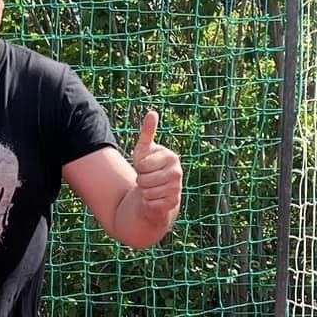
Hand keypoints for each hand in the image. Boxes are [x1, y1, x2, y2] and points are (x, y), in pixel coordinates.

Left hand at [129, 110, 182, 230]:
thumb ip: (147, 132)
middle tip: (148, 179)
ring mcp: (177, 189)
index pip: (142, 164)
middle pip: (143, 179)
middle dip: (140, 181)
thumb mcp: (144, 151)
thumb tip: (152, 112)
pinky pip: (150, 204)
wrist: (157, 193)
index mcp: (171, 157)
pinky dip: (147, 203)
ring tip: (151, 189)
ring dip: (143, 192)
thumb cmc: (149, 169)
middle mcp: (177, 172)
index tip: (146, 167)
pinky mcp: (173, 204)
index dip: (139, 167)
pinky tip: (154, 200)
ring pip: (146, 192)